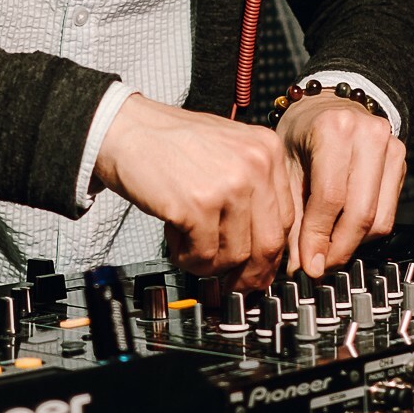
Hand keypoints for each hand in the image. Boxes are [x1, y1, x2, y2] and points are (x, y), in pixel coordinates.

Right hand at [93, 95, 295, 291]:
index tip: (259, 268)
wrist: (125, 128)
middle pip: (270, 243)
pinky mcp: (198, 205)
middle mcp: (255, 165)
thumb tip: (264, 246)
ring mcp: (229, 185)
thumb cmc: (170, 142)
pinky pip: (203, 256)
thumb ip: (252, 188)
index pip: (287, 218)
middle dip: (251, 273)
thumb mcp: (228, 150)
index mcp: (267, 150)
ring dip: (210, 263)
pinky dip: (187, 257)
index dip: (272, 252)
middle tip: (234, 284)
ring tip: (189, 243)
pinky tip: (175, 237)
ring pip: (236, 255)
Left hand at [276, 91, 406, 277]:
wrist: (332, 103)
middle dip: (339, 248)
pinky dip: (366, 231)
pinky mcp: (402, 161)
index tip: (308, 265)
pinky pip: (389, 212)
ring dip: (353, 244)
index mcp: (334, 129)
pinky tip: (345, 231)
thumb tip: (299, 264)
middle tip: (320, 266)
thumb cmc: (304, 132)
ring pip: (379, 218)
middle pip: (361, 212)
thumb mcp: (287, 164)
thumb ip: (292, 214)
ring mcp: (391, 146)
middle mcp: (368, 135)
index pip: (330, 197)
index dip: (318, 237)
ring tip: (329, 250)